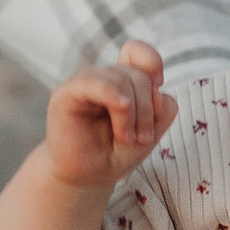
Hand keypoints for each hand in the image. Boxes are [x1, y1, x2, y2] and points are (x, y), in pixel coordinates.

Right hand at [41, 41, 174, 191]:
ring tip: (127, 140)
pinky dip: (115, 99)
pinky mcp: (67, 93)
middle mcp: (102, 77)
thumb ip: (162, 110)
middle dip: (148, 109)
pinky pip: (96, 83)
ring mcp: (84, 82)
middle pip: (138, 74)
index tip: (159, 91)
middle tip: (142, 139)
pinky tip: (122, 123)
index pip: (137, 51)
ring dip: (133, 113)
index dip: (153, 63)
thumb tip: (158, 89)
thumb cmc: (114, 154)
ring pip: (122, 79)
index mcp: (121, 80)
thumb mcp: (149, 133)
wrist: (85, 178)